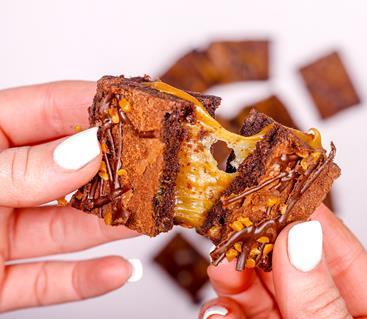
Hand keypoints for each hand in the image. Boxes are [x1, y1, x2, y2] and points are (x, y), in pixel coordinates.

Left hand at [0, 81, 138, 312]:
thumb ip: (21, 169)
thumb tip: (86, 151)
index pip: (49, 110)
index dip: (97, 107)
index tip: (141, 110)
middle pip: (68, 173)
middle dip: (117, 172)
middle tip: (159, 170)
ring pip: (66, 229)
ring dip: (112, 227)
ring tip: (151, 218)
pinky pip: (48, 281)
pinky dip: (85, 281)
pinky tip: (119, 272)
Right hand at [200, 205, 366, 318]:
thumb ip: (321, 301)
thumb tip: (301, 239)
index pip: (345, 256)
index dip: (314, 220)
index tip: (285, 190)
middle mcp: (328, 318)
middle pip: (293, 269)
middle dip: (263, 245)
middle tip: (241, 222)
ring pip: (259, 294)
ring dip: (235, 276)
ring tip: (223, 263)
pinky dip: (223, 312)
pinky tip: (217, 310)